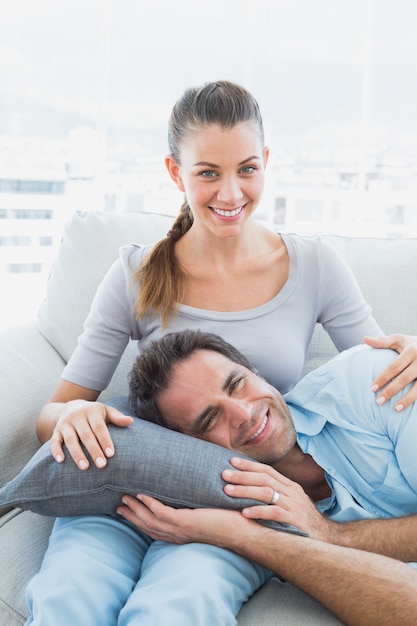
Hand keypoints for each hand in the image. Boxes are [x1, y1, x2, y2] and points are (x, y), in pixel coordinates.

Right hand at [50, 400, 133, 468]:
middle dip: (94, 450)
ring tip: (85, 467)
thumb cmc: (94, 413)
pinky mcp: (56, 431)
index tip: (111, 454)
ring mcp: (65, 424)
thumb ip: (117, 417)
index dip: (105, 440)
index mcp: (91, 411)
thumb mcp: (106, 412)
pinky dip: (56, 451)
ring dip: (77, 454)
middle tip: (102, 465)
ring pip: (70, 439)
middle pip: (86, 435)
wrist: (71, 406)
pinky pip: (54, 441)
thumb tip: (131, 421)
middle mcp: (77, 416)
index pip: (99, 427)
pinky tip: (61, 461)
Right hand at [116, 493, 248, 546]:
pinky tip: (142, 494)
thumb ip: (194, 510)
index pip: (153, 529)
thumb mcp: (205, 517)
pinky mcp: (186, 522)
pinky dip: (149, 503)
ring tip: (125, 496)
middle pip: (146, 526)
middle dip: (131, 516)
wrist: (242, 532)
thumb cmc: (228, 524)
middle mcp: (176, 535)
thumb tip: (188, 494)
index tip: (126, 511)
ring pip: (150, 519)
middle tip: (118, 505)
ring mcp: (180, 529)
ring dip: (136, 508)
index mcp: (179, 535)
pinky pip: (162, 512)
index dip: (138, 521)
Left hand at [222, 457, 334, 540]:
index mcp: (290, 486)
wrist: (328, 539)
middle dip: (242, 476)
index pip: (267, 470)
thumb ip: (276, 494)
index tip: (232, 461)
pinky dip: (258, 511)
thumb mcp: (292, 503)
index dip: (249, 465)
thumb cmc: (303, 521)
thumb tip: (252, 487)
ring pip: (266, 493)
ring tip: (227, 491)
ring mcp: (294, 506)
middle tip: (223, 474)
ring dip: (245, 491)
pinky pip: (274, 514)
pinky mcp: (294, 521)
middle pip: (264, 479)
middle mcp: (292, 493)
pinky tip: (243, 513)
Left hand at [364, 334, 416, 410]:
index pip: (394, 367)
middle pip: (405, 378)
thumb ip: (383, 341)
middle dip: (391, 391)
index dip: (383, 378)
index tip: (372, 389)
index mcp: (411, 350)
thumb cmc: (413, 344)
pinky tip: (409, 409)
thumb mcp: (399, 340)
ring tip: (396, 409)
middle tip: (379, 402)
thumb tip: (364, 338)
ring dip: (407, 400)